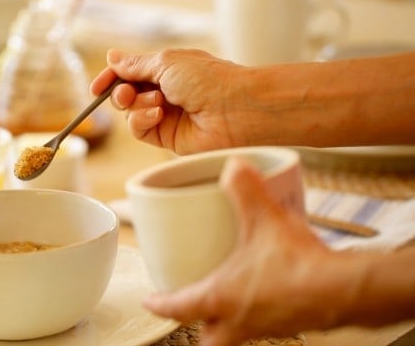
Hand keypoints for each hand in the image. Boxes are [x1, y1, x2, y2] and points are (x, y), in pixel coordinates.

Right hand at [90, 48, 250, 154]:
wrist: (236, 110)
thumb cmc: (209, 79)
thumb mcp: (166, 62)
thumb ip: (135, 64)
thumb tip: (112, 57)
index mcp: (167, 69)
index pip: (130, 73)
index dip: (112, 78)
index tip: (97, 87)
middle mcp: (165, 92)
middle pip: (126, 94)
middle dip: (121, 93)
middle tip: (127, 93)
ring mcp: (166, 115)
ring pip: (130, 113)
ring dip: (136, 106)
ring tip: (155, 102)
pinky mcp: (167, 137)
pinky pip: (140, 130)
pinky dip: (142, 121)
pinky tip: (158, 114)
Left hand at [141, 157, 365, 345]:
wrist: (346, 291)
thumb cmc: (300, 267)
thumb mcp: (265, 219)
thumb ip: (245, 190)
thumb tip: (233, 168)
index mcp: (222, 298)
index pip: (178, 307)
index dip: (160, 303)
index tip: (150, 301)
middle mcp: (240, 319)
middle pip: (207, 338)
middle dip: (195, 325)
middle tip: (190, 308)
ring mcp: (266, 325)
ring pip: (236, 333)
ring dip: (228, 317)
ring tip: (230, 294)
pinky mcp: (290, 321)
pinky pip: (266, 322)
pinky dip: (259, 309)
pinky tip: (268, 288)